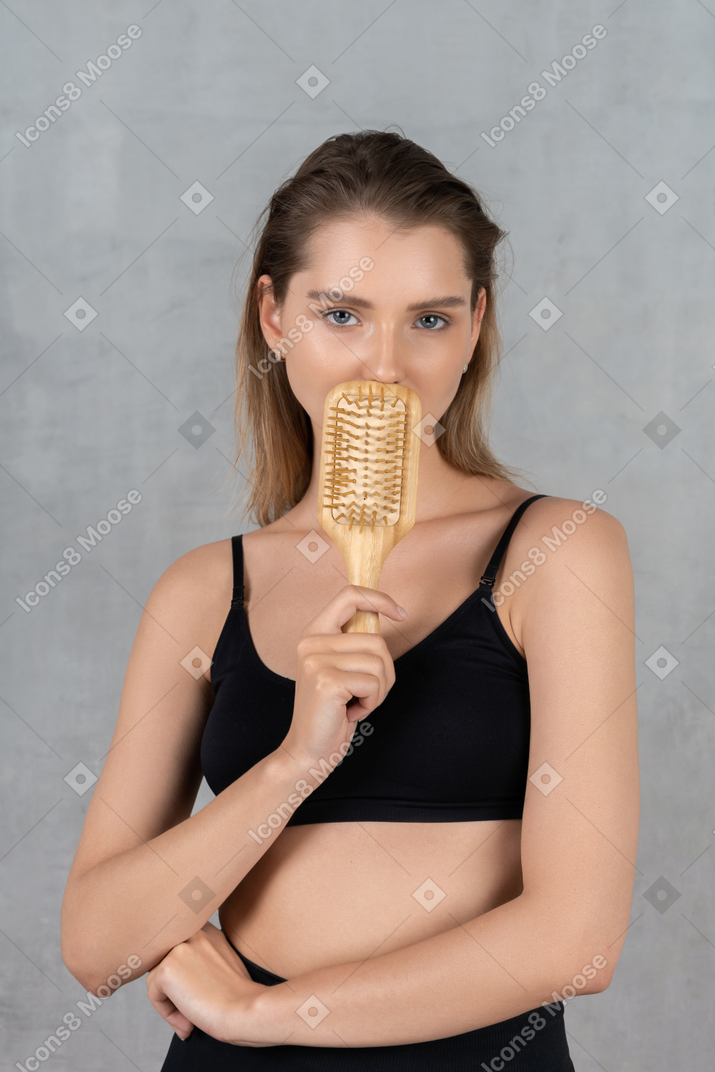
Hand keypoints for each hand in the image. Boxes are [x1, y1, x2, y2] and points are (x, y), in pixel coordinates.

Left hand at [145, 922, 268, 1044]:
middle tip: (191, 1011)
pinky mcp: (166, 968)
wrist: (244, 1009)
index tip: (197, 995)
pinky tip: (188, 1021)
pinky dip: (167, 1013)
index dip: (184, 978)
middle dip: (173, 988)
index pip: (178, 952)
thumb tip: (179, 978)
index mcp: (206, 930)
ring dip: (170, 1002)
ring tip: (191, 1019)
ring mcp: (177, 948)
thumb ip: (200, 961)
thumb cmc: (239, 995)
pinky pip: (154, 995)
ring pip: (156, 979)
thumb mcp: (222, 965)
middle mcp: (191, 932)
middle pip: (164, 963)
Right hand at [282, 584, 405, 765]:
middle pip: (376, 640)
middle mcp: (312, 641)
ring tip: (357, 702)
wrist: (308, 751)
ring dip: (379, 690)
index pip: (350, 595)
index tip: (400, 614)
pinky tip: (351, 712)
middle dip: (384, 672)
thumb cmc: (331, 711)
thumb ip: (354, 642)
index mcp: (314, 632)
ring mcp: (316, 660)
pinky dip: (372, 702)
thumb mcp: (340, 668)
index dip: (379, 599)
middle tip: (365, 693)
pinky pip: (374, 683)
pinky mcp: (327, 681)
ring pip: (379, 662)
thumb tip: (385, 614)